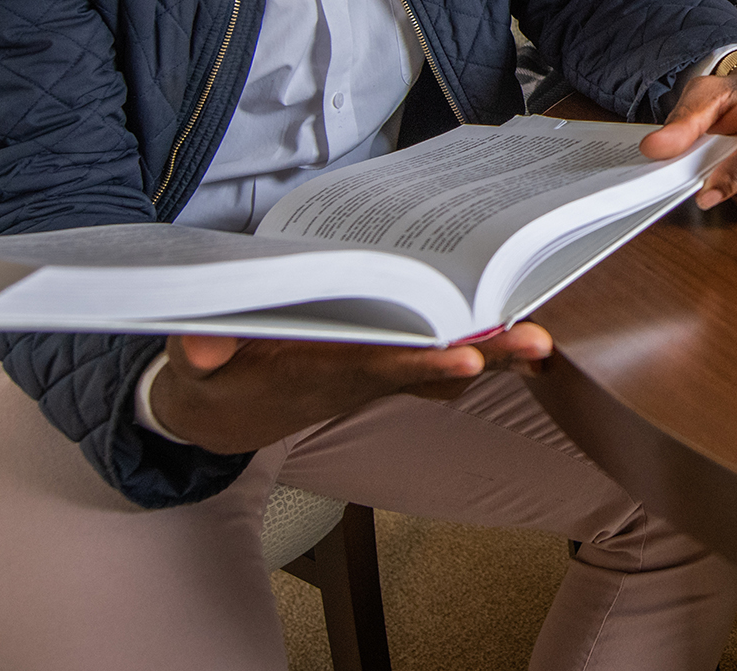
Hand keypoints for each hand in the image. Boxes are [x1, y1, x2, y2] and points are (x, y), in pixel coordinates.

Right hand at [150, 323, 552, 453]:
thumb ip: (197, 357)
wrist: (223, 411)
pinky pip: (436, 354)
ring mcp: (376, 372)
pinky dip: (475, 344)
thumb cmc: (216, 377)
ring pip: (444, 365)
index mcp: (318, 375)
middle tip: (536, 343)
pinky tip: (513, 326)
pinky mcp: (382, 362)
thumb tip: (197, 347)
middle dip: (483, 358)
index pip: (376, 367)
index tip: (462, 359)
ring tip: (543, 338)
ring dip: (492, 353)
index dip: (419, 365)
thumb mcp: (194, 371)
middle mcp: (359, 376)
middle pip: (431, 369)